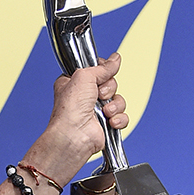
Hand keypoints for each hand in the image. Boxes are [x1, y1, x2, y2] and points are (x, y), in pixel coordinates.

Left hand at [31, 52, 128, 184]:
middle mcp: (85, 96)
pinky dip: (119, 119)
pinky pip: (122, 116)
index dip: (102, 71)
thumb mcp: (84, 76)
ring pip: (118, 99)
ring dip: (114, 105)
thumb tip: (115, 59)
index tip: (100, 74)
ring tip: (103, 112)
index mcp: (76, 83)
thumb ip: (102, 66)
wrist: (73, 136)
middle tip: (98, 95)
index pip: (97, 70)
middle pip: (110, 83)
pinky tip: (110, 122)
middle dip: (108, 89)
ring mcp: (96, 111)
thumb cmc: (71, 109)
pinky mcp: (105, 124)